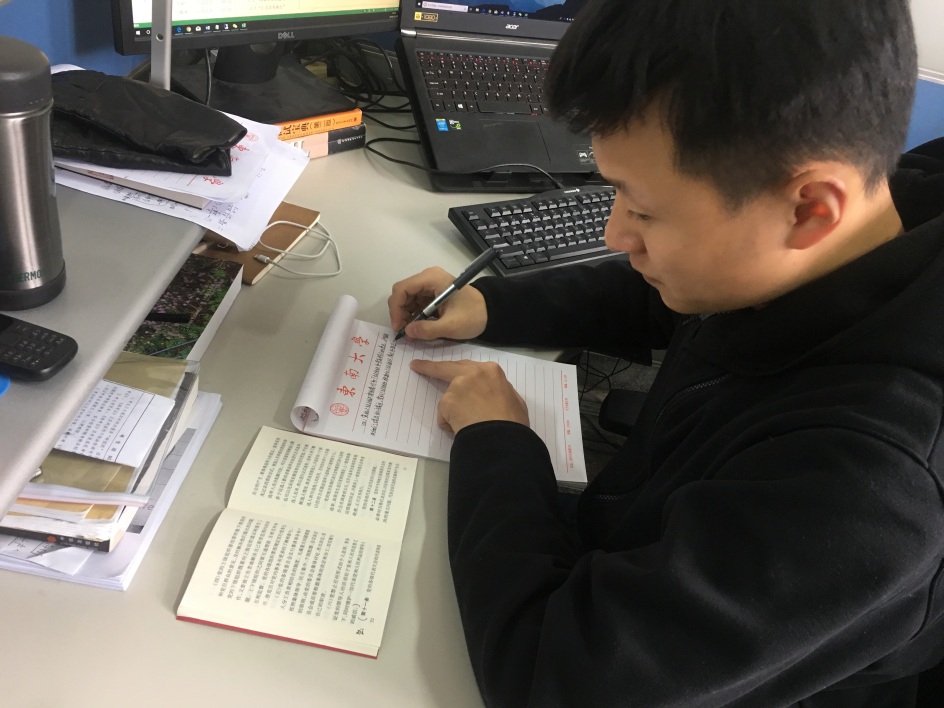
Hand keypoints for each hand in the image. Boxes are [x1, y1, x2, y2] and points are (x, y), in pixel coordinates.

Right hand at [389, 267, 487, 340]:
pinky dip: (414, 315)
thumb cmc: (474, 315)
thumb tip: (407, 332)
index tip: (399, 328)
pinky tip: (419, 327)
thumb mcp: (451, 326)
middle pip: (402, 293)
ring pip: (407, 299)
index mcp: (432, 278)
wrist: (491, 311)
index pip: (402, 289)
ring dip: (406, 315)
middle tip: (404, 332)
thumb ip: (428, 329)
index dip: (396, 309)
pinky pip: (416, 303)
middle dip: (400, 313)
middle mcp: (427, 278)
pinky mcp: (432, 293)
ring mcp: (430, 285)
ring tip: (412, 332)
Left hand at [411, 359, 528, 433]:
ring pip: (449, 398)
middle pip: (447, 368)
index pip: (469, 366)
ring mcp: (458, 386)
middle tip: (417, 366)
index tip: (447, 368)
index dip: (459, 369)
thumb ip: (499, 392)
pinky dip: (450, 424)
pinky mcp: (447, 401)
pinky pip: (445, 415)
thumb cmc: (512, 422)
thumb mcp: (514, 401)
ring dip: (453, 411)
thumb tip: (493, 395)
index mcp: (491, 371)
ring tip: (467, 426)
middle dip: (431, 367)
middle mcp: (472, 373)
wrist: (501, 438)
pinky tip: (461, 431)